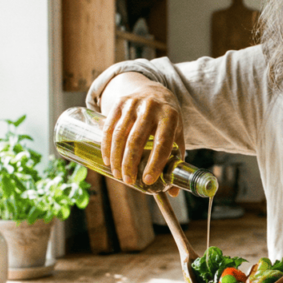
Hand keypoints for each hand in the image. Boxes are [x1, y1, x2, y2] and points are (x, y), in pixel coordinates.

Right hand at [100, 73, 185, 196]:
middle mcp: (151, 108)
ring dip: (116, 157)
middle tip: (128, 181)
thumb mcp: (176, 135)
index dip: (155, 163)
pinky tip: (108, 160)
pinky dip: (106, 145)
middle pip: (137, 140)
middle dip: (130, 164)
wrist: (154, 90)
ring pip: (120, 134)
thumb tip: (172, 192)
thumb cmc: (167, 119)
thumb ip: (175, 160)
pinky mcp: (119, 103)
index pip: (162, 143)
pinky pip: (109, 126)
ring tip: (117, 174)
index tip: (147, 180)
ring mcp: (133, 104)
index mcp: (170, 116)